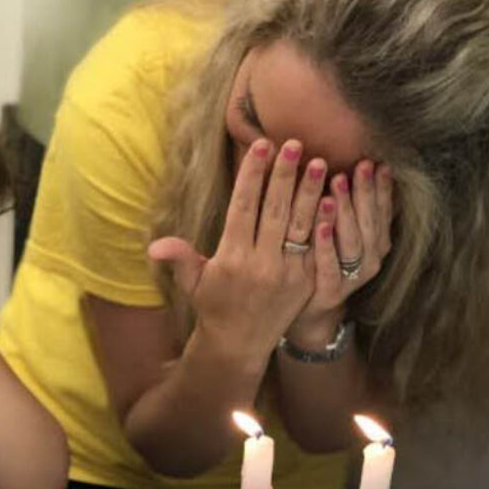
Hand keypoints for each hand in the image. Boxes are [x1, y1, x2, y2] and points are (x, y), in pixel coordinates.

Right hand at [150, 138, 321, 359]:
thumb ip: (179, 257)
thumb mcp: (192, 281)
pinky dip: (325, 221)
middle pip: (275, 211)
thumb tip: (155, 245)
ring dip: (311, 192)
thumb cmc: (213, 305)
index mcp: (231, 259)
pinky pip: (317, 245)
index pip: (243, 208)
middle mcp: (260, 264)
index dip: (252, 177)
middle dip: (285, 175)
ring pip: (300, 225)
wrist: (240, 344)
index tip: (260, 147)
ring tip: (319, 163)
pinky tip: (333, 197)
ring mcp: (287, 273)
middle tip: (295, 144)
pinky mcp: (306, 281)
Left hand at [288, 160, 393, 346]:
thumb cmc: (321, 261)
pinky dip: (326, 245)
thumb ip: (352, 204)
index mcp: (376, 243)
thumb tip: (365, 164)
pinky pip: (328, 266)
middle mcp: (369, 261)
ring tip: (335, 186)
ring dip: (345, 212)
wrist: (306, 312)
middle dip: (365, 192)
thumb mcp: (342, 232)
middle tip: (357, 166)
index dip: (382, 188)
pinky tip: (319, 225)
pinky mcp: (328, 292)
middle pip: (370, 222)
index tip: (376, 162)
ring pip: (353, 242)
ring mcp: (350, 279)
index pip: (383, 211)